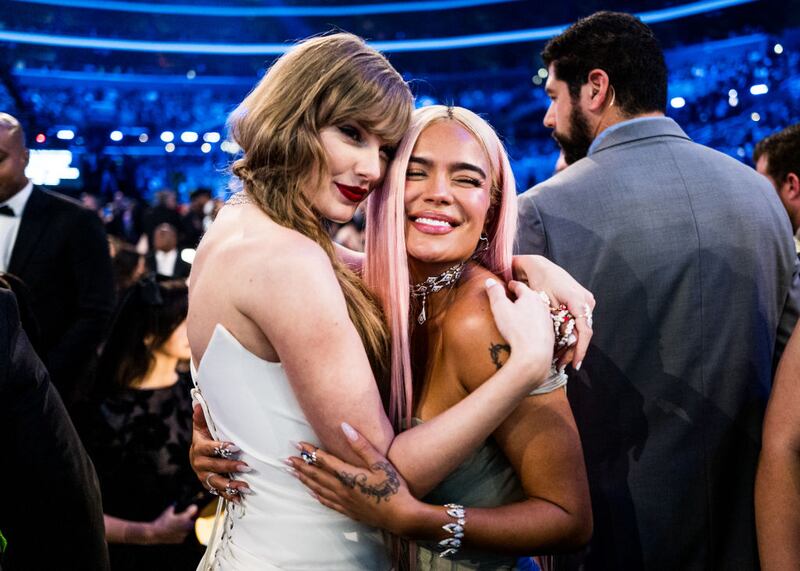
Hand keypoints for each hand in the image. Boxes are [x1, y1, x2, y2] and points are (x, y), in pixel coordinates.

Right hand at [147, 504, 197, 543]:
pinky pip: (185, 535)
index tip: (191, 507)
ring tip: (182, 524)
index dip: (192, 507)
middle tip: (189, 516)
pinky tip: (178, 531)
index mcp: (184, 518)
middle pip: (195, 520)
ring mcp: (184, 534)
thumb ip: (174, 505)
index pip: (194, 509)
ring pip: (191, 529)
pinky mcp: (181, 540)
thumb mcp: (167, 511)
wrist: (154, 534)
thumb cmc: (161, 521)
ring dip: (189, 526)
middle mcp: (186, 526)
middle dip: (193, 518)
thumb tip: (177, 502)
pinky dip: (183, 533)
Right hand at [190, 404, 250, 502]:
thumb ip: (201, 418)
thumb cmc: (205, 438)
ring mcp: (204, 477)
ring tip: (246, 486)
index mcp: (199, 448)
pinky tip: (240, 499)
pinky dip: (230, 496)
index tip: (235, 447)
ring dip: (231, 485)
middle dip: (230, 467)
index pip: (209, 448)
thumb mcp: (202, 428)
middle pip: (214, 467)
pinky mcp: (209, 486)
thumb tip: (198, 403)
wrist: (197, 457)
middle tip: (246, 466)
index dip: (221, 447)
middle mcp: (199, 464)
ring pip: (216, 482)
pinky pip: (219, 493)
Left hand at [288, 423, 417, 535]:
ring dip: (305, 480)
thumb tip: (345, 427)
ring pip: (319, 489)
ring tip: (294, 473)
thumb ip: (361, 445)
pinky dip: (317, 495)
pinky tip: (312, 492)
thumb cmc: (393, 487)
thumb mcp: (380, 462)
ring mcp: (344, 502)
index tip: (298, 444)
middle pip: (317, 475)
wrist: (401, 516)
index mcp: (348, 475)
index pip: (324, 460)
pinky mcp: (348, 511)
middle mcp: (342, 489)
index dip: (310, 451)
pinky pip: (327, 502)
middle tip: (287, 459)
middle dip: (301, 466)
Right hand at [485, 279, 554, 384]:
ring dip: (528, 310)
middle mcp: (542, 305)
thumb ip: (495, 293)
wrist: (534, 355)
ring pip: (536, 310)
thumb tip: (490, 281)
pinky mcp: (550, 333)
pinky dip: (533, 324)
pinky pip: (539, 324)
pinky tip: (527, 330)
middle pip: (530, 297)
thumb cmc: (516, 330)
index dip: (511, 285)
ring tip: (519, 315)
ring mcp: (547, 320)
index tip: (508, 286)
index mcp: (530, 296)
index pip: (519, 286)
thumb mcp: (500, 308)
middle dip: (521, 297)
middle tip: (512, 299)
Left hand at [512, 255, 594, 368]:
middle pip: (583, 333)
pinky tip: (562, 349)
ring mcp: (586, 302)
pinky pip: (578, 323)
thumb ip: (549, 319)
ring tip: (561, 362)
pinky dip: (570, 336)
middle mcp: (587, 301)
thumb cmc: (538, 280)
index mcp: (578, 300)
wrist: (540, 266)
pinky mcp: (581, 303)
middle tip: (562, 366)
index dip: (579, 350)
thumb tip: (548, 341)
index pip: (584, 331)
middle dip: (573, 351)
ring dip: (571, 346)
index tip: (574, 365)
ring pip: (581, 330)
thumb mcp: (541, 301)